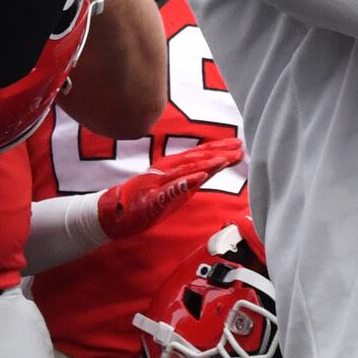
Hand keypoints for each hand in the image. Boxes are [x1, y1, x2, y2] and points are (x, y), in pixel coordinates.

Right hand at [97, 137, 246, 240]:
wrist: (118, 214)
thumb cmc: (149, 199)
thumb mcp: (177, 187)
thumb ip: (196, 176)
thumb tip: (219, 165)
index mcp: (174, 167)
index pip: (199, 156)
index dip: (219, 149)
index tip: (239, 144)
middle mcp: (167, 170)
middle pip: (195, 159)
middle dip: (217, 153)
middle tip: (238, 148)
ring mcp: (158, 184)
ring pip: (184, 171)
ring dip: (203, 165)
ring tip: (221, 161)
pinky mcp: (152, 199)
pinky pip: (168, 191)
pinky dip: (181, 184)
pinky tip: (194, 179)